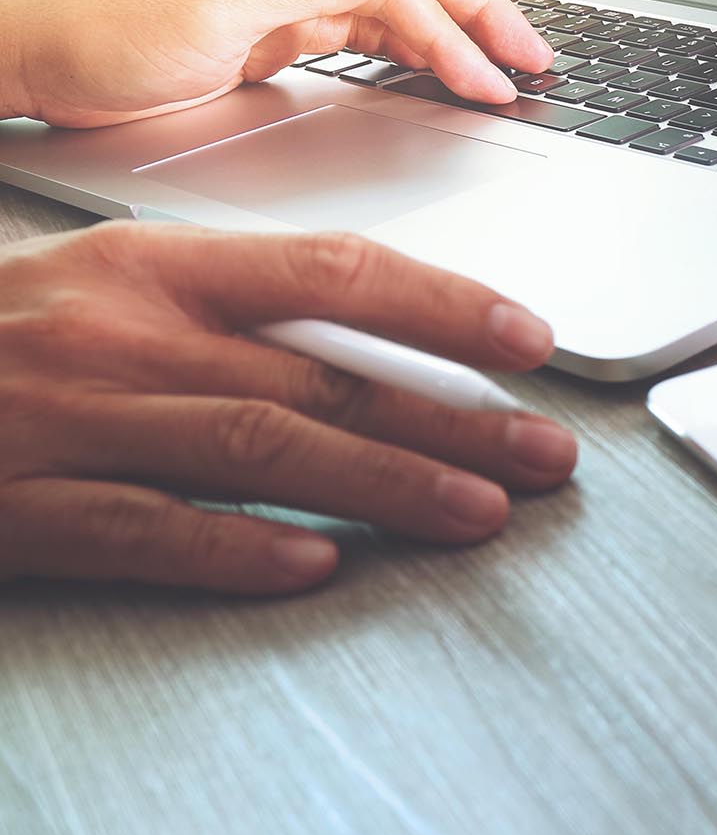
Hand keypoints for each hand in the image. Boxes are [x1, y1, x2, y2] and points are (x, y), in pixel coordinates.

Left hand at [0, 0, 552, 127]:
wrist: (28, 59)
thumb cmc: (97, 30)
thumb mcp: (210, 9)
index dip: (460, 27)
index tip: (504, 73)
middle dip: (481, 25)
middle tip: (539, 66)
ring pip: (394, 13)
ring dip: (452, 46)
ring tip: (506, 78)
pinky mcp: (275, 27)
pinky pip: (363, 36)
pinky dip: (410, 56)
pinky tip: (443, 73)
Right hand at [0, 223, 577, 594]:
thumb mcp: (110, 283)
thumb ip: (233, 304)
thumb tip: (375, 335)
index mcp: (155, 266)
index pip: (333, 271)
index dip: (443, 306)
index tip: (530, 340)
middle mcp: (125, 333)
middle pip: (322, 373)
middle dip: (452, 416)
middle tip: (546, 453)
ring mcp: (71, 419)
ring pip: (259, 448)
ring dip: (384, 482)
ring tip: (477, 513)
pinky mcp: (21, 505)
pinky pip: (141, 530)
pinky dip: (234, 550)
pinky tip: (313, 568)